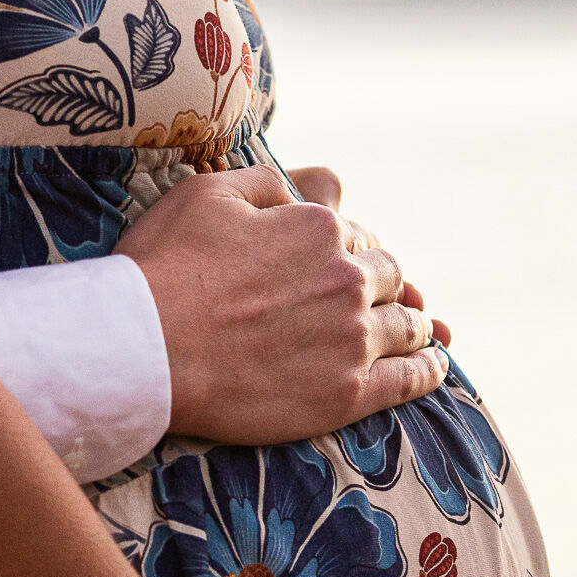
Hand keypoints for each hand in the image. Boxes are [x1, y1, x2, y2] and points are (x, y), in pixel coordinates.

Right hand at [117, 165, 447, 444]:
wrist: (142, 351)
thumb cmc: (163, 268)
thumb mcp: (209, 193)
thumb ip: (272, 182)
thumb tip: (313, 189)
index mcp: (320, 227)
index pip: (356, 235)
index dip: (346, 250)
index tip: (330, 266)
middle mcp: (349, 279)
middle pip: (389, 278)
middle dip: (382, 285)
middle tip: (367, 301)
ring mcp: (353, 339)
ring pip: (408, 326)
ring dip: (413, 324)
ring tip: (416, 332)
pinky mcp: (349, 394)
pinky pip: (412, 379)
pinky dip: (429, 369)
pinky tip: (434, 365)